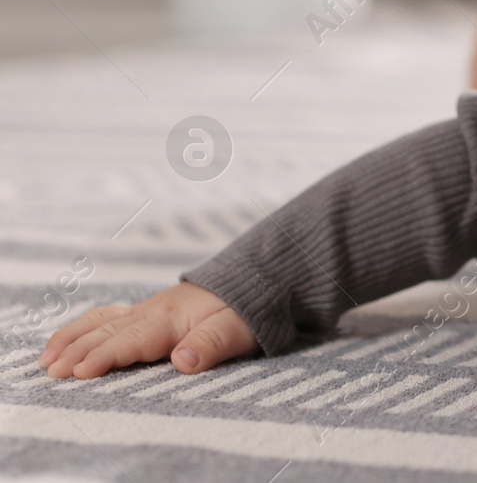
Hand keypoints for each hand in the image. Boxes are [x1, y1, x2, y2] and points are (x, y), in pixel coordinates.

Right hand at [36, 282, 258, 378]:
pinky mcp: (144, 313)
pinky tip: (63, 342)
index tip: (81, 371)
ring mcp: (145, 311)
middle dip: (78, 351)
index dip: (106, 356)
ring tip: (47, 360)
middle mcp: (152, 313)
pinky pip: (105, 318)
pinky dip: (81, 329)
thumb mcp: (237, 329)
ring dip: (73, 340)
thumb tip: (183, 361)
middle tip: (52, 372)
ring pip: (101, 324)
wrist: (252, 281)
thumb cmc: (245, 311)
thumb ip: (211, 344)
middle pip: (109, 333)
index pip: (133, 340)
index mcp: (171, 319)